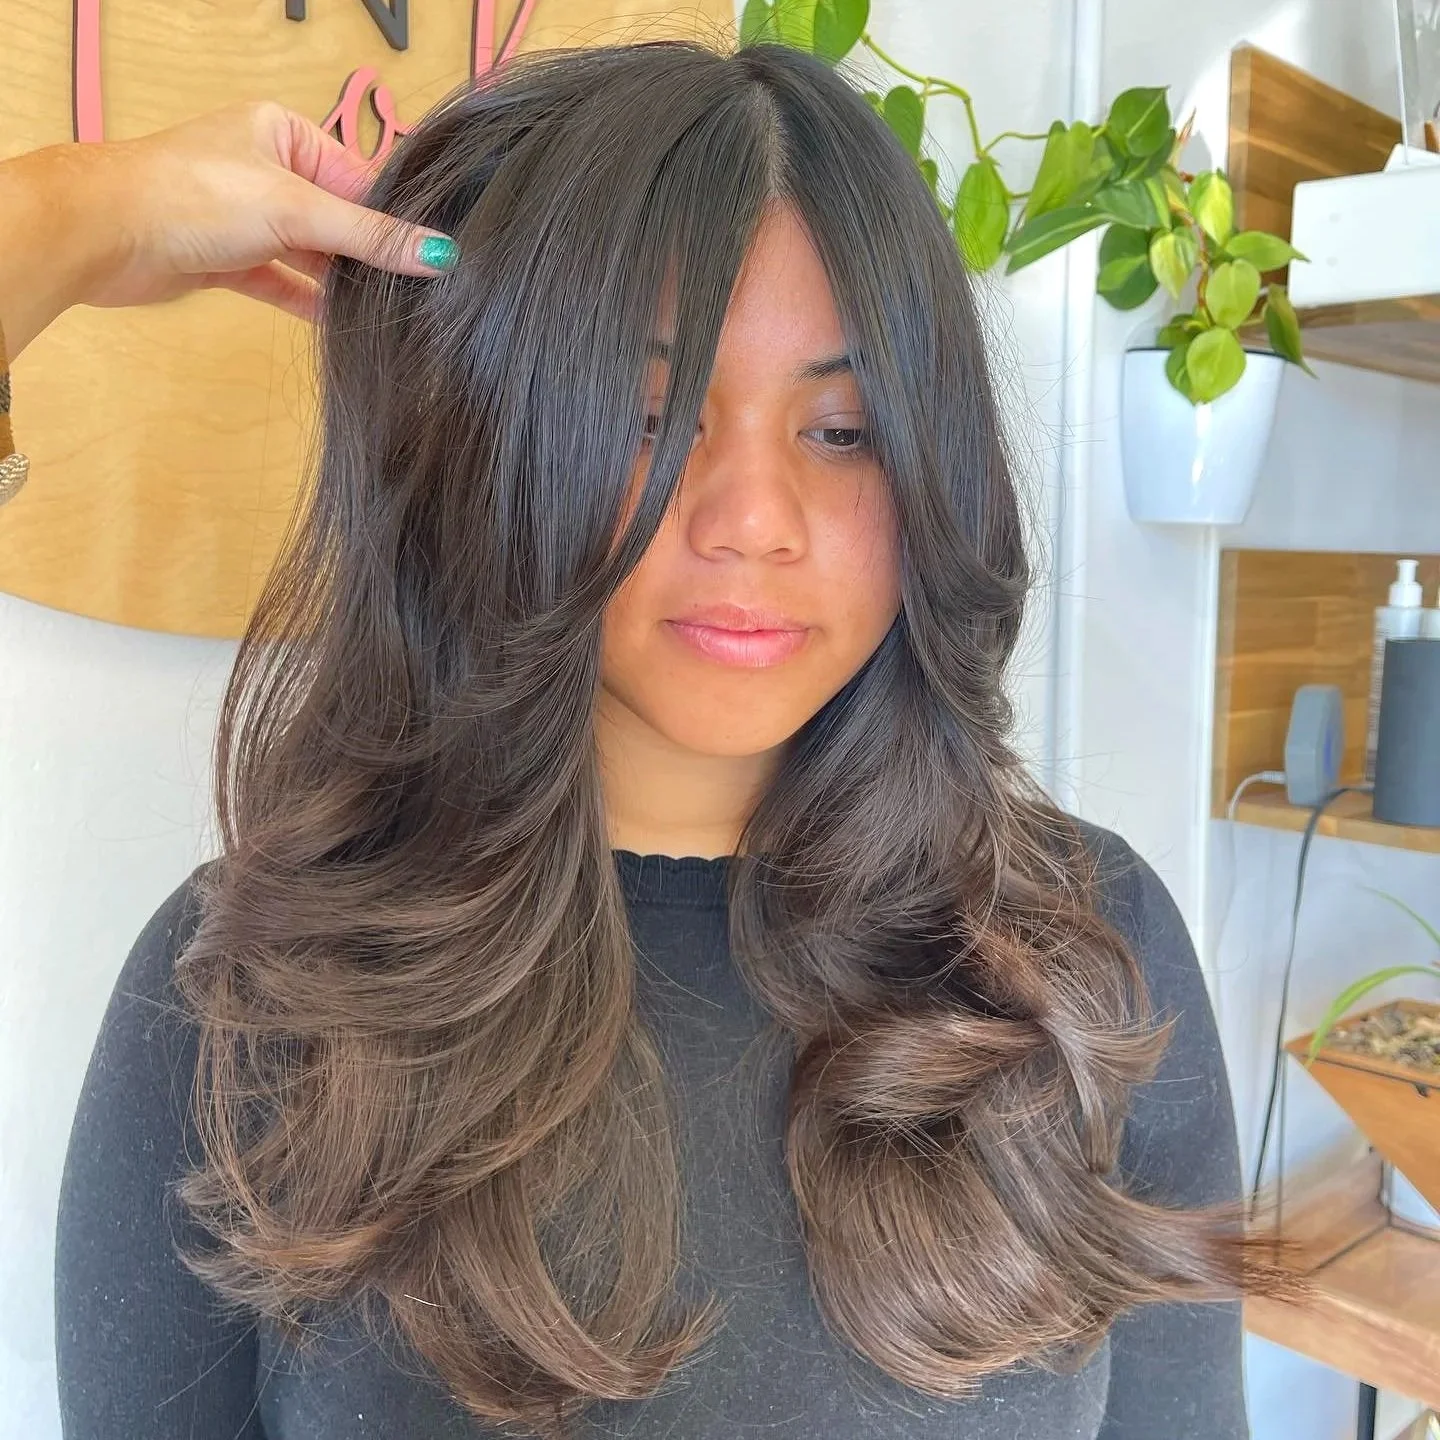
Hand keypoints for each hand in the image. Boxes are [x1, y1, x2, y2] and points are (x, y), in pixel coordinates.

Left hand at [0, 101, 454, 356]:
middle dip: (370, 255)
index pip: (359, 178)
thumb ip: (370, 236)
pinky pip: (283, 281)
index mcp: (284, 133)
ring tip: (389, 313)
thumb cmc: (194, 195)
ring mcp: (246, 216)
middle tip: (420, 293)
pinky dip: (309, 301)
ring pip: (311, 252)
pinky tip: (344, 324)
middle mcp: (266, 169)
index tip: (437, 258)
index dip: (395, 219)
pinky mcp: (229, 258)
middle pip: (338, 217)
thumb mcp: (296, 209)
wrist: (105, 234)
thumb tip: (441, 255)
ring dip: (341, 282)